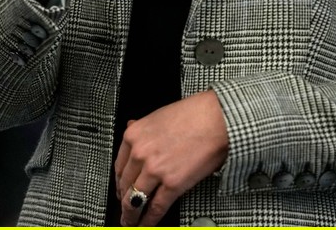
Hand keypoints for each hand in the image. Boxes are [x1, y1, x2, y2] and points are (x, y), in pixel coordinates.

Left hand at [114, 91, 229, 225]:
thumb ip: (142, 128)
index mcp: (133, 135)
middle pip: (124, 184)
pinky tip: (145, 224)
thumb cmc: (193, 115)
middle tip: (124, 209)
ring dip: (131, 215)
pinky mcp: (172, 184)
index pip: (119, 166)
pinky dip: (149, 220)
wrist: (216, 119)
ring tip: (130, 222)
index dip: (119, 182)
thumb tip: (133, 129)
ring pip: (135, 199)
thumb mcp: (157, 116)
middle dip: (123, 200)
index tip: (120, 189)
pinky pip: (156, 207)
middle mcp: (139, 152)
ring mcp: (154, 170)